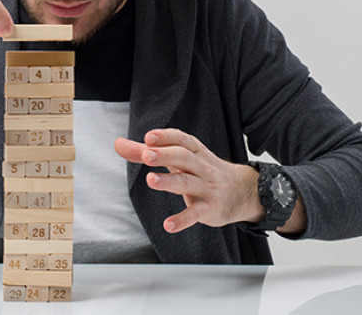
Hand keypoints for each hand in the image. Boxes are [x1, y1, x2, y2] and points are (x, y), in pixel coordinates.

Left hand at [114, 128, 263, 233]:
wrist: (244, 191)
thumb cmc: (202, 170)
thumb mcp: (179, 158)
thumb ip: (145, 152)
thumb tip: (118, 144)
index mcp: (194, 151)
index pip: (181, 140)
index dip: (166, 137)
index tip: (149, 137)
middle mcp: (201, 167)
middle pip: (184, 157)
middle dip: (165, 154)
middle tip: (146, 155)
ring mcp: (206, 188)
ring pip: (187, 182)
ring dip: (169, 181)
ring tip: (151, 180)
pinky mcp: (209, 209)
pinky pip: (195, 213)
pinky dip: (182, 220)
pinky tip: (168, 225)